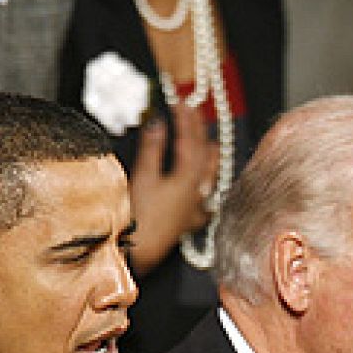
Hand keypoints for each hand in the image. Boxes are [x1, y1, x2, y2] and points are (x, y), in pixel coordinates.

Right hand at [127, 100, 218, 275]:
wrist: (140, 251)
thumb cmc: (139, 216)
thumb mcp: (143, 177)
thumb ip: (153, 148)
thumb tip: (158, 122)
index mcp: (187, 177)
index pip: (189, 140)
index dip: (186, 119)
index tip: (181, 101)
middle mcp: (197, 191)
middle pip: (203, 154)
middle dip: (198, 130)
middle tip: (194, 112)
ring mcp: (196, 207)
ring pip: (210, 176)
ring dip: (210, 156)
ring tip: (213, 144)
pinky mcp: (190, 222)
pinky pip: (207, 201)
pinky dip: (209, 189)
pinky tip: (209, 192)